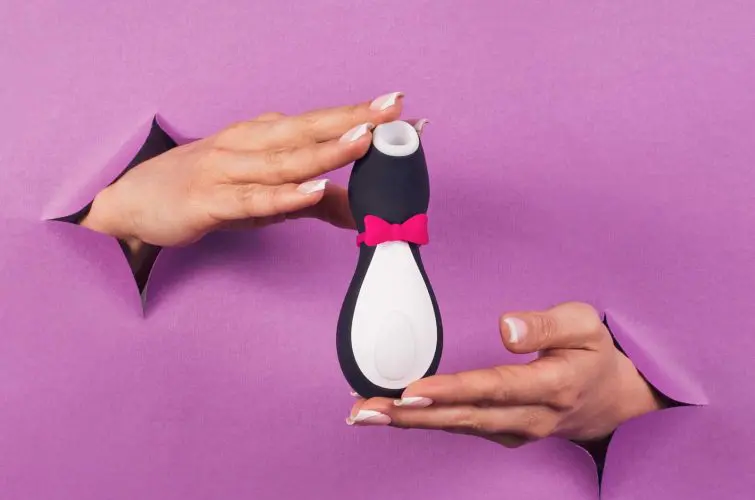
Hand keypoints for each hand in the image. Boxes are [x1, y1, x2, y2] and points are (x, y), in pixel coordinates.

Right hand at [80, 92, 409, 256]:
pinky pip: (251, 199)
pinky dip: (283, 195)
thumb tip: (358, 209)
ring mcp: (224, 171)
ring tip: (364, 139)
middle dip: (350, 117)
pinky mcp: (207, 202)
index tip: (397, 108)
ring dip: (324, 149)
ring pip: (282, 160)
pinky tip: (313, 189)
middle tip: (392, 106)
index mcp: (258, 136)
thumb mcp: (260, 194)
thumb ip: (308, 200)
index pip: (314, 123)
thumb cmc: (204, 192)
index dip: (355, 114)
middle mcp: (244, 144)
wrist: (132, 204)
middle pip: (304, 129)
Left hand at [346, 302, 663, 446]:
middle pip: (464, 417)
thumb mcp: (585, 325)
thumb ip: (546, 324)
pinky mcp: (504, 433)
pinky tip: (394, 415)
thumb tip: (505, 328)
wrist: (612, 402)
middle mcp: (531, 417)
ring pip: (456, 427)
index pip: (494, 388)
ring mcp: (516, 431)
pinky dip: (424, 422)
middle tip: (365, 411)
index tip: (412, 391)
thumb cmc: (594, 355)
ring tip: (365, 414)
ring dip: (409, 423)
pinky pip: (460, 427)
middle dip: (411, 416)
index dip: (452, 391)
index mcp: (554, 386)